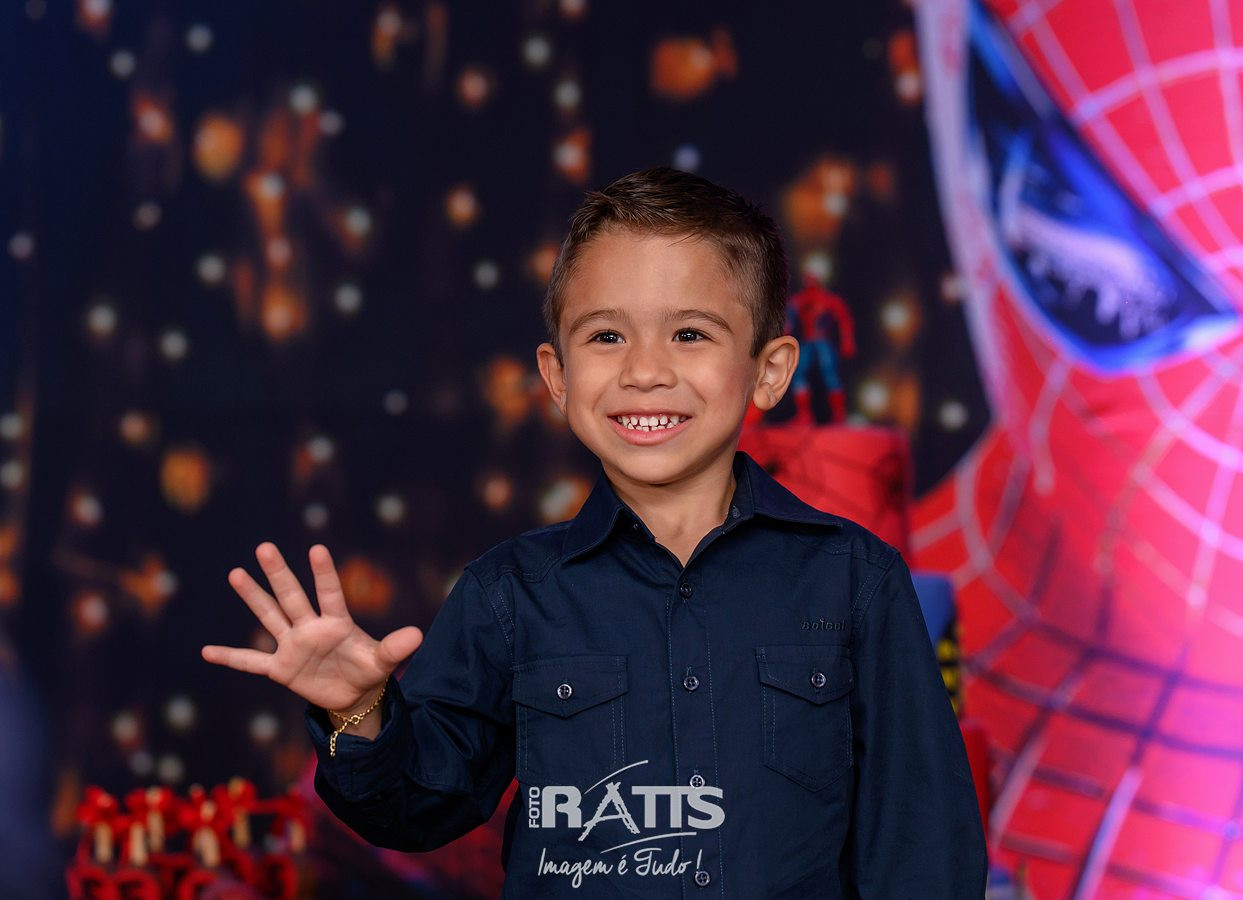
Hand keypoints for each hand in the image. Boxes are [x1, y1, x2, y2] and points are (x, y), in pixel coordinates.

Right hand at [201, 542, 422, 715]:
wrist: (353, 694)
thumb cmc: (368, 669)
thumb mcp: (383, 660)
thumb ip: (395, 647)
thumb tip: (418, 634)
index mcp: (337, 623)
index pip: (329, 594)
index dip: (324, 573)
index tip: (316, 549)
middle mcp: (310, 628)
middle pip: (292, 597)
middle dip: (279, 574)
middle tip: (264, 547)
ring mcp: (292, 646)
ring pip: (269, 617)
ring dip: (253, 598)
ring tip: (236, 573)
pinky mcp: (280, 668)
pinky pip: (251, 662)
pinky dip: (230, 658)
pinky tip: (206, 651)